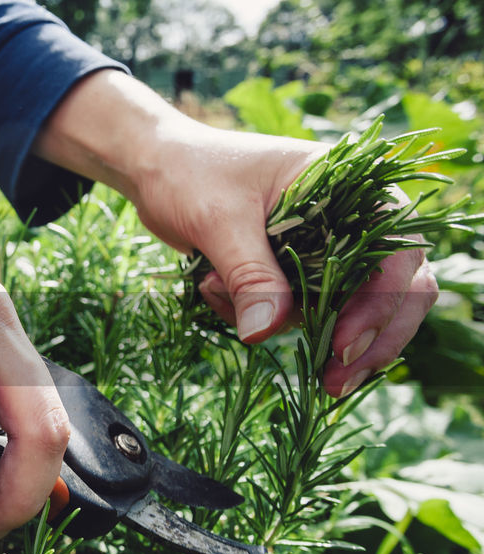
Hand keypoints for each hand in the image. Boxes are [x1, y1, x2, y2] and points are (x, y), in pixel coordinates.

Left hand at [36, 70, 437, 397]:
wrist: (154, 168)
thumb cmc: (189, 172)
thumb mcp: (219, 220)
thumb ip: (249, 274)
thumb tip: (265, 333)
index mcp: (353, 187)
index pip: (398, 255)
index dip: (382, 306)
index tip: (342, 347)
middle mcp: (350, 219)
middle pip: (391, 293)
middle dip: (363, 341)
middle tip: (332, 385)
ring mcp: (324, 248)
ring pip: (339, 310)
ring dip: (285, 322)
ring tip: (215, 291)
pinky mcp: (293, 271)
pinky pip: (295, 313)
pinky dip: (258, 317)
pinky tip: (211, 288)